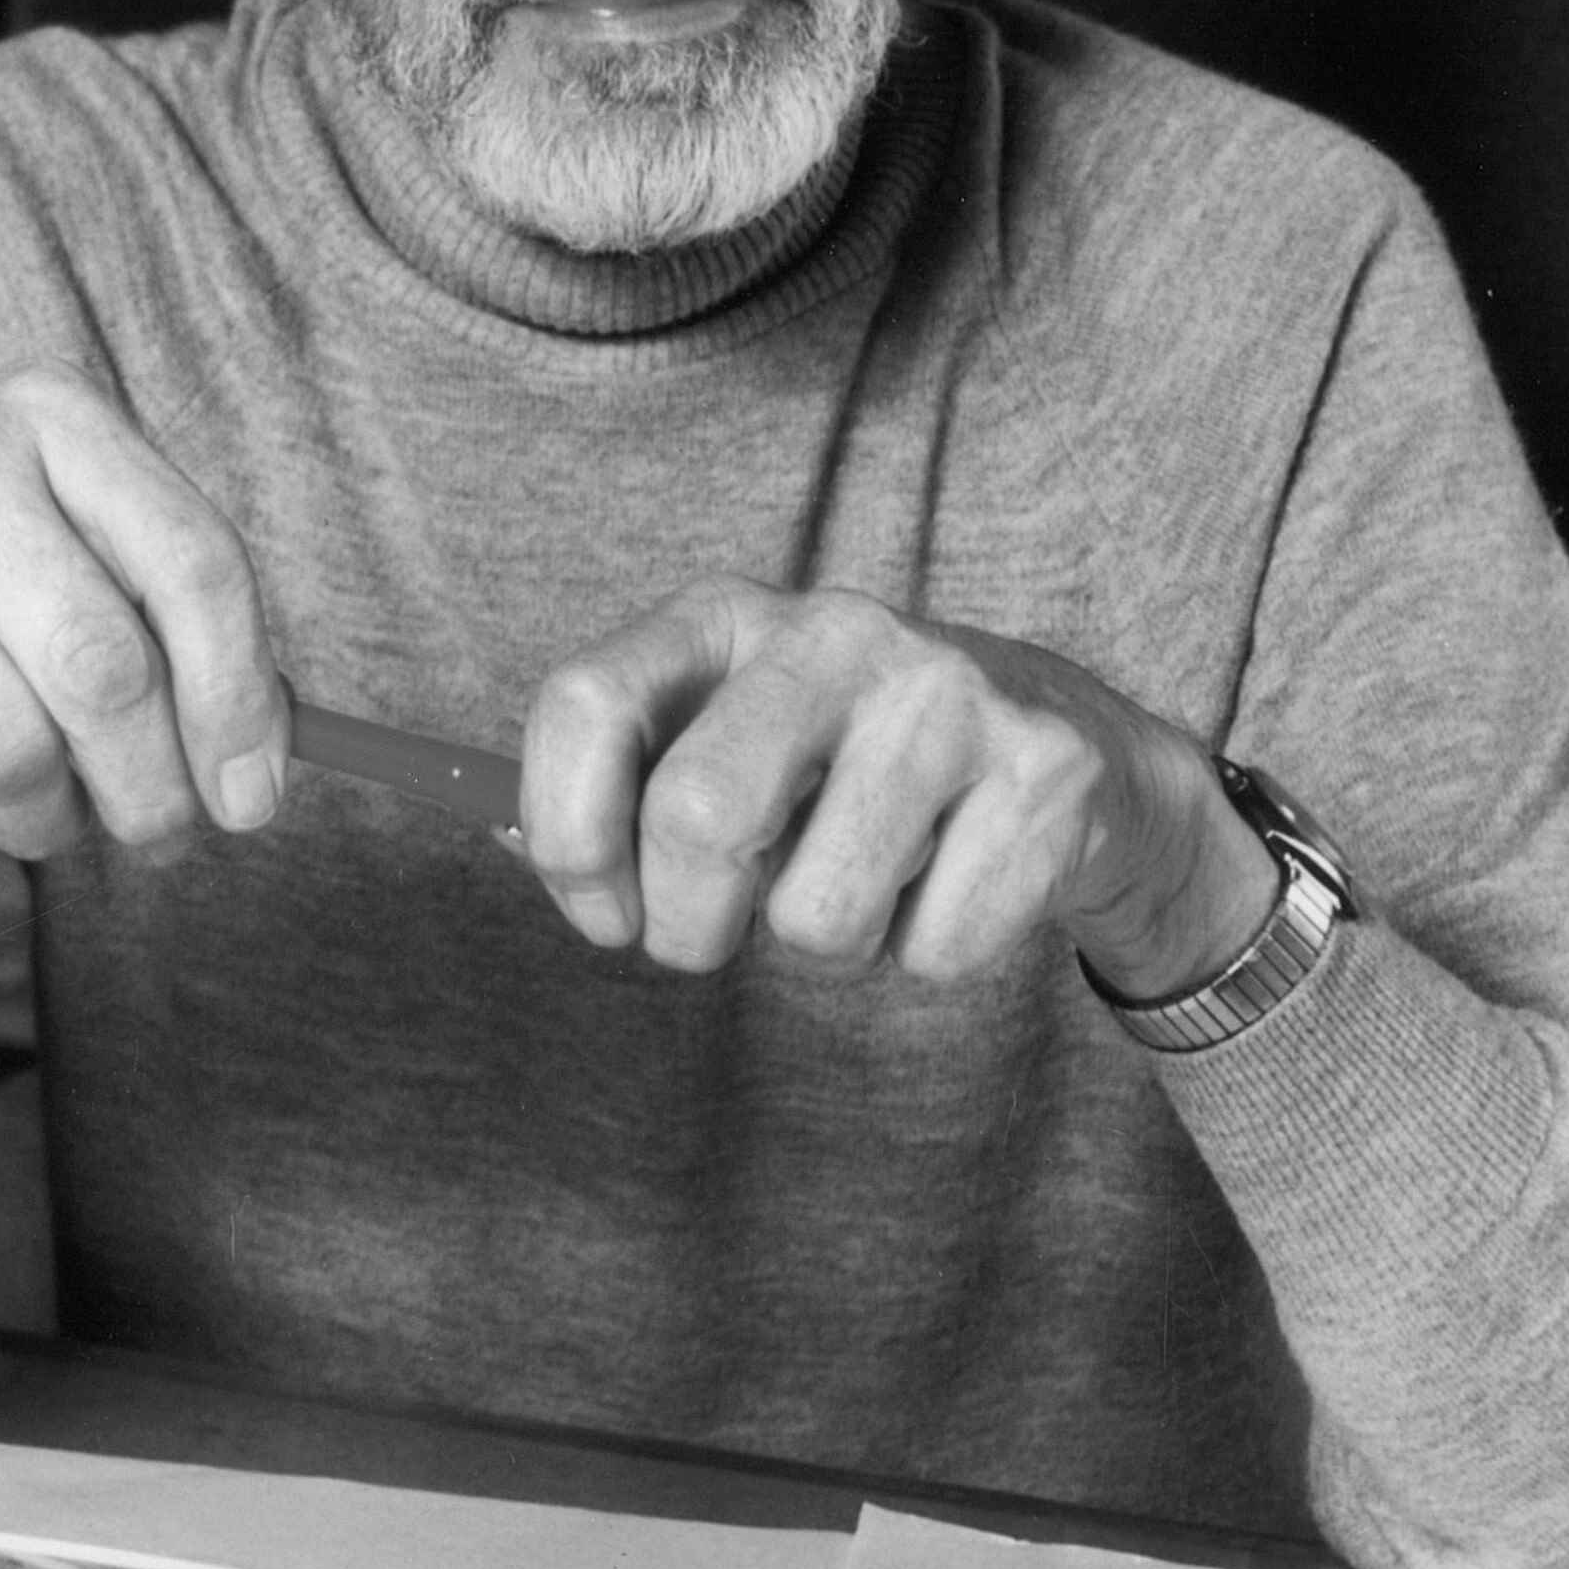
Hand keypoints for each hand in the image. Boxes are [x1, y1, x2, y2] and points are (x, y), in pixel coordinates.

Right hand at [0, 367, 287, 888]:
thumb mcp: (39, 504)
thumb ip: (154, 600)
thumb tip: (261, 756)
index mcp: (41, 409)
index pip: (193, 564)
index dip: (241, 701)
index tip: (252, 794)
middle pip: (103, 674)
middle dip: (152, 792)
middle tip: (157, 832)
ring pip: (7, 755)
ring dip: (47, 823)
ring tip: (40, 810)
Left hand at [512, 584, 1277, 993]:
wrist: (1059, 744)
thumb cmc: (845, 759)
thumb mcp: (724, 736)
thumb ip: (618, 788)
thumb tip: (509, 843)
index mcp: (724, 615)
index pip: (587, 704)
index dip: (568, 839)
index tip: (603, 915)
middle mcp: (832, 630)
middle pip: (698, 815)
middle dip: (688, 926)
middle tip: (715, 936)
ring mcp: (948, 694)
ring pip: (818, 917)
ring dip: (828, 943)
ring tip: (867, 874)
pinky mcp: (1044, 770)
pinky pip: (932, 952)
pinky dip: (928, 953)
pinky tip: (954, 876)